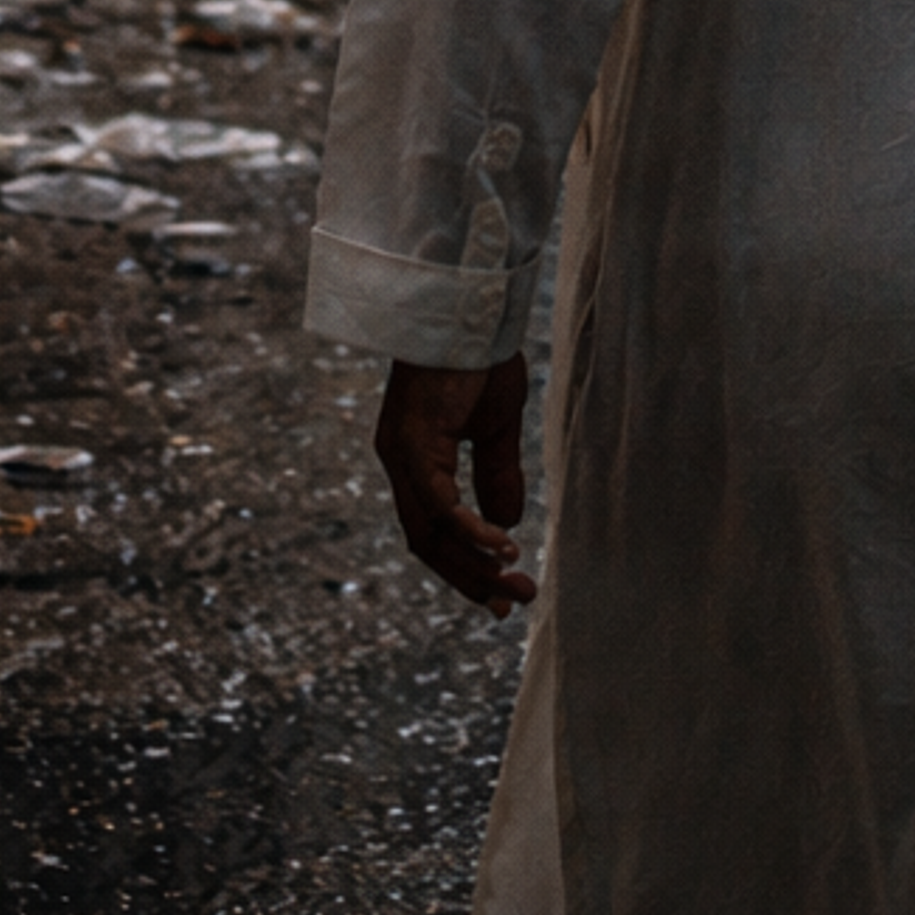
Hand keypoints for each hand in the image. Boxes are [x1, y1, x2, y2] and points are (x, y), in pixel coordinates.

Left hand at [374, 354, 535, 613]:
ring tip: (516, 585)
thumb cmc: (480, 358)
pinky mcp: (413, 445)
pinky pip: (440, 505)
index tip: (500, 595)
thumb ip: (497, 475)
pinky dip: (472, 532)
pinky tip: (504, 548)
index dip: (464, 565)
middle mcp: (398, 462)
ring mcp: (401, 454)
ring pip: (432, 533)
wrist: (468, 308)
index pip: (432, 529)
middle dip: (470, 579)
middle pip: (427, 542)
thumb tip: (507, 524)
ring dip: (474, 566)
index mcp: (413, 458)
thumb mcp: (495, 428)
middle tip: (511, 605)